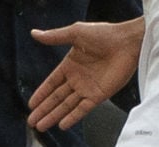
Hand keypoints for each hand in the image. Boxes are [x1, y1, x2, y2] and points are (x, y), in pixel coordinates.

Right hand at [27, 17, 143, 131]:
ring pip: (66, 106)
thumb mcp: (75, 33)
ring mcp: (88, 88)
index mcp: (70, 65)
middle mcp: (77, 78)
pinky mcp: (99, 94)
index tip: (31, 104)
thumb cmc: (103, 34)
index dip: (41, 94)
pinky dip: (72, 117)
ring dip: (53, 116)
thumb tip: (33, 33)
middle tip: (31, 121)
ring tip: (40, 126)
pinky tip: (61, 125)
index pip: (51, 83)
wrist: (127, 42)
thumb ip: (55, 37)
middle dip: (43, 109)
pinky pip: (83, 109)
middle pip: (56, 98)